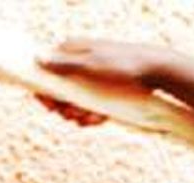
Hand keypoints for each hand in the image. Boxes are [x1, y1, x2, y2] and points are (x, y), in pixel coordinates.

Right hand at [34, 38, 176, 125]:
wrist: (155, 73)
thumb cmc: (122, 66)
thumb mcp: (90, 66)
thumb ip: (64, 64)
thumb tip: (37, 58)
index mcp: (72, 51)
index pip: (47, 70)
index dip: (45, 89)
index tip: (48, 104)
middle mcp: (80, 64)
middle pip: (60, 90)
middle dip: (64, 106)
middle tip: (72, 115)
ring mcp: (92, 79)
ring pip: (75, 101)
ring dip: (78, 114)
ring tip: (88, 118)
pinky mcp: (104, 92)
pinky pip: (91, 107)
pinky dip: (92, 116)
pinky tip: (97, 119)